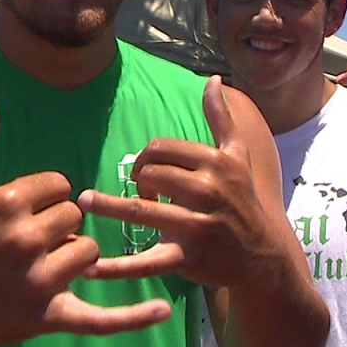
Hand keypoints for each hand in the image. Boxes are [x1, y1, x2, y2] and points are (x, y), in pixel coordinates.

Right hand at [0, 90, 170, 346]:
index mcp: (9, 203)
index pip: (60, 185)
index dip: (47, 197)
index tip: (26, 211)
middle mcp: (25, 239)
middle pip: (76, 216)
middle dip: (61, 225)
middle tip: (32, 240)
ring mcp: (38, 281)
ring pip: (90, 251)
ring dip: (75, 255)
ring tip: (44, 263)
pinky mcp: (47, 315)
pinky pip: (100, 318)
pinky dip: (132, 317)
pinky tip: (162, 310)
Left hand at [78, 76, 284, 288]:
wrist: (261, 256)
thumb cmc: (243, 200)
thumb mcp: (238, 156)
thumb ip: (221, 118)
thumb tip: (213, 80)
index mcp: (216, 163)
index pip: (162, 149)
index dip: (147, 159)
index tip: (150, 176)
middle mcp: (209, 191)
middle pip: (151, 174)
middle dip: (138, 181)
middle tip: (141, 196)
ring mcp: (198, 226)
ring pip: (140, 210)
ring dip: (107, 206)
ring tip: (84, 202)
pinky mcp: (188, 258)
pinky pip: (146, 262)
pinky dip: (116, 267)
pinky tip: (90, 267)